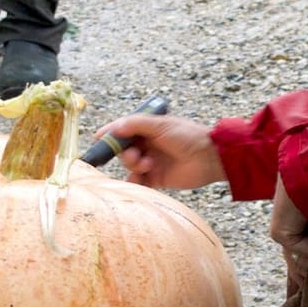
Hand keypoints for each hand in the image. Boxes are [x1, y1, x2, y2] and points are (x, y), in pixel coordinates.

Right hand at [101, 114, 225, 188]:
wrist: (210, 158)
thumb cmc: (188, 136)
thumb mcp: (161, 125)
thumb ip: (137, 124)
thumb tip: (115, 128)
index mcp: (148, 128)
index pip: (123, 130)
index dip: (110, 134)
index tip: (97, 139)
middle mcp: (148, 145)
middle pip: (124, 150)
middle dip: (125, 153)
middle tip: (135, 156)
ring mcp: (152, 162)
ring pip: (130, 166)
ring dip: (133, 166)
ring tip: (148, 166)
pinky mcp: (157, 178)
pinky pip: (139, 182)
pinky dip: (135, 182)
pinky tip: (139, 180)